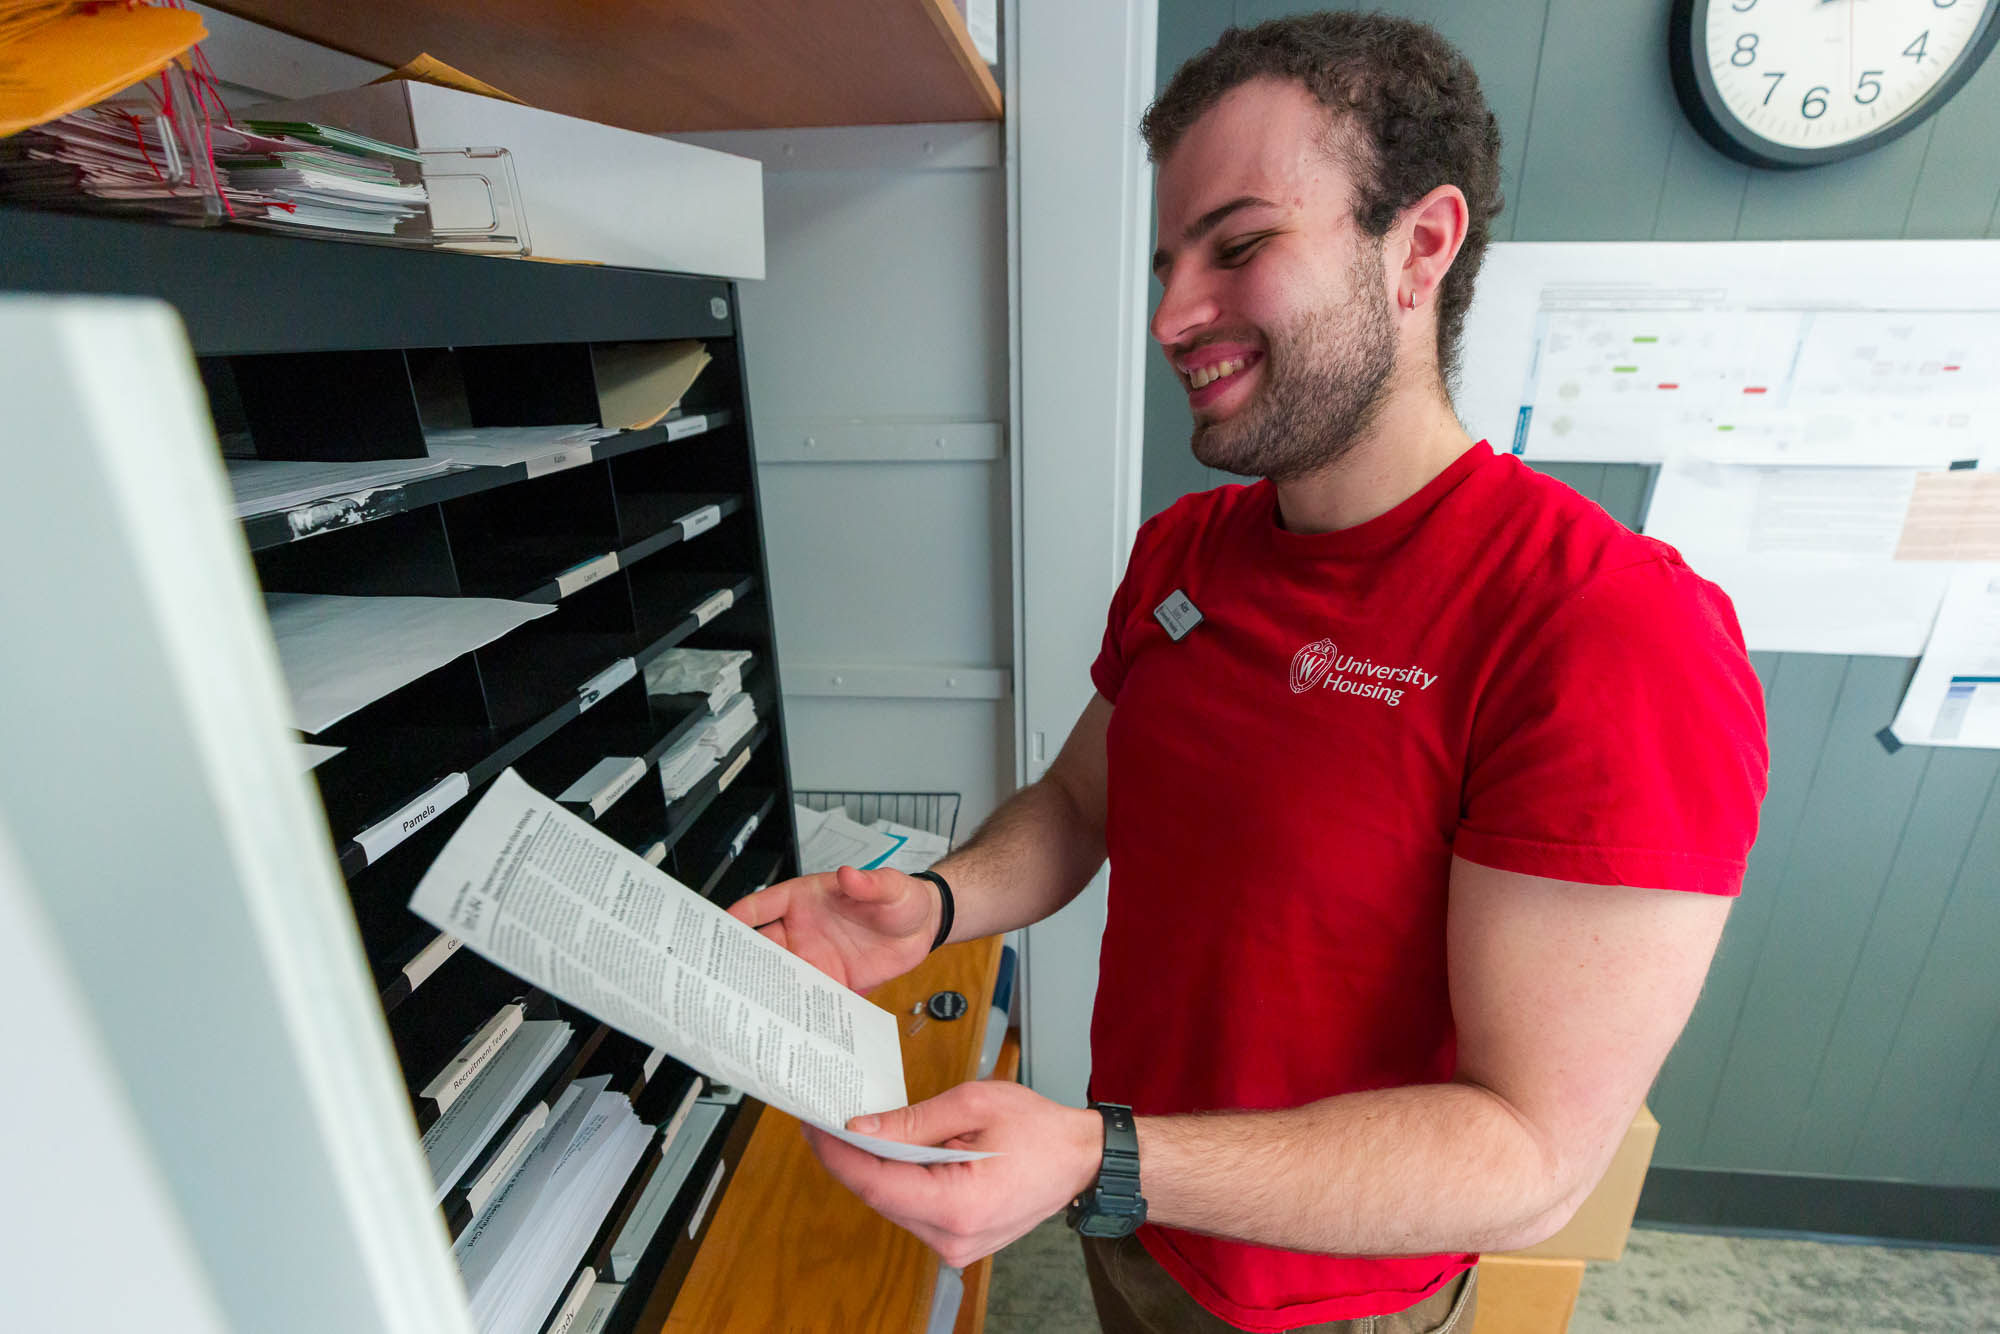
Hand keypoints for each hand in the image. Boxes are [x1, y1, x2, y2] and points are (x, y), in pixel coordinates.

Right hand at [726, 865, 939, 992]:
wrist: (923, 929)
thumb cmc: (900, 898)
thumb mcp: (890, 886)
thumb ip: (869, 882)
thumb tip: (850, 874)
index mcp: (805, 900)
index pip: (762, 907)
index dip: (739, 917)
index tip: (720, 928)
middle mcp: (802, 931)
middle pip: (762, 948)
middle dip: (741, 963)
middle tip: (723, 981)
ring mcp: (814, 960)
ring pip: (780, 977)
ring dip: (766, 992)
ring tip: (750, 1010)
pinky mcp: (832, 984)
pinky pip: (809, 999)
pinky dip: (798, 1012)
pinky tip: (790, 1026)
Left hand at [801, 1081, 1104, 1268]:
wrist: (1080, 1160)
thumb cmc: (1039, 1129)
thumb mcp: (973, 1105)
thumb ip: (912, 1121)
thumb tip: (861, 1129)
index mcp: (958, 1205)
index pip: (875, 1184)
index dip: (837, 1155)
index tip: (813, 1127)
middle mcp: (953, 1238)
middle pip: (879, 1197)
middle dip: (852, 1158)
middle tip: (828, 1120)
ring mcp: (955, 1247)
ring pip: (893, 1204)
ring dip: (876, 1169)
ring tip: (861, 1130)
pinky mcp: (957, 1242)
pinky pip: (913, 1209)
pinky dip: (900, 1181)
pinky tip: (896, 1152)